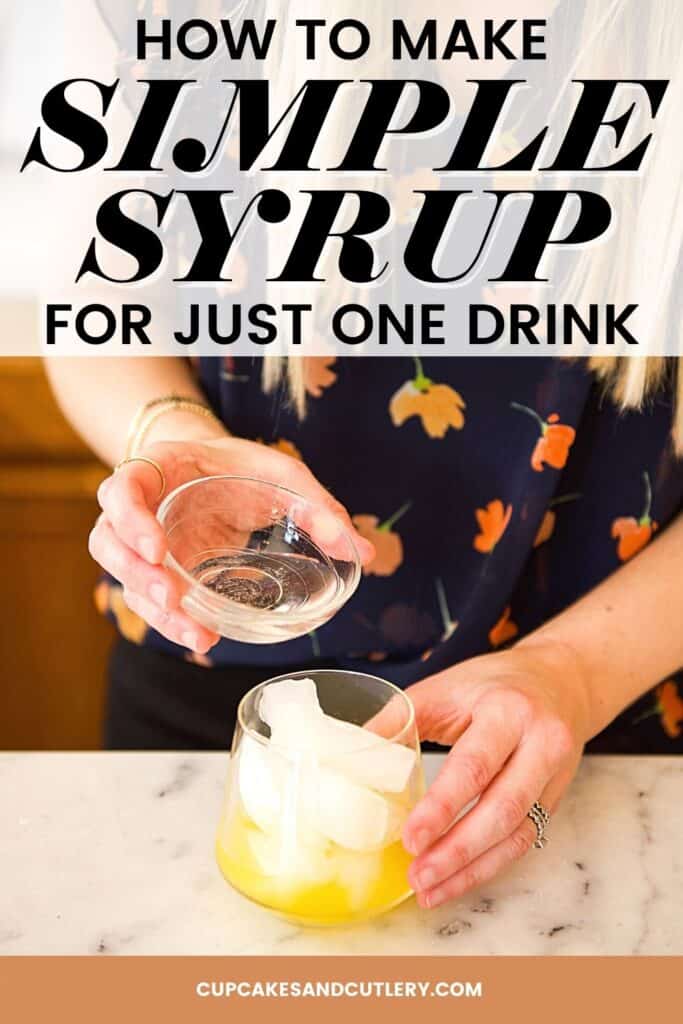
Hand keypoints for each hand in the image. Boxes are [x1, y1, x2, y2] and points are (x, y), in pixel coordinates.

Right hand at [90, 436, 374, 652]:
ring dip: (154, 609)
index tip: (158, 549)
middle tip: (173, 596)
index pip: (121, 490)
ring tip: (196, 632)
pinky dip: (172, 620)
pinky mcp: (157, 572)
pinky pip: (150, 599)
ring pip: (125, 579)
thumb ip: (316, 506)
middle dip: (137, 574)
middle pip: (109, 543)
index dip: (130, 520)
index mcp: (156, 469)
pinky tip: (202, 637)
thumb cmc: (239, 466)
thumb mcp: (280, 472)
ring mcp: (142, 544)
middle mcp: (139, 510)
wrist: (213, 468)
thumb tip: (362, 552)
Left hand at [402, 639, 590, 907]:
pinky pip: (524, 841)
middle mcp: (541, 743)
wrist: (561, 680)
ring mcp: (554, 775)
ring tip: (429, 889)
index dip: (442, 807)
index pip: (474, 766)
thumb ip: (399, 720)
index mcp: (507, 710)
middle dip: (457, 850)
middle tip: (416, 874)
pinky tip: (457, 879)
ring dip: (471, 868)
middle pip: (502, 809)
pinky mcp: (555, 799)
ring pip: (517, 834)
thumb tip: (351, 756)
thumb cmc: (492, 684)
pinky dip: (489, 866)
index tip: (410, 839)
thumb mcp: (444, 688)